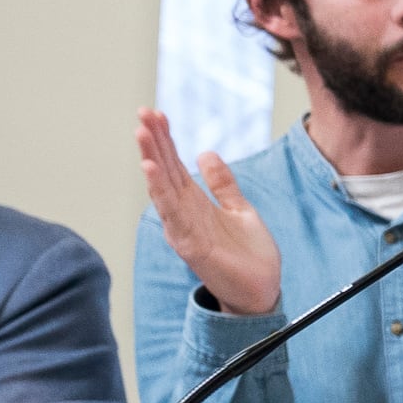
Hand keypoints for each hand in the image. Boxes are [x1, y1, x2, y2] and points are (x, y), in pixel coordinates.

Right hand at [134, 109, 281, 316]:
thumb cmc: (249, 254)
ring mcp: (184, 228)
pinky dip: (160, 190)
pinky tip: (151, 169)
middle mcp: (184, 213)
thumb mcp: (239, 209)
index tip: (157, 113)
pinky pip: (172, 213)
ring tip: (141, 133)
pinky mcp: (190, 245)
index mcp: (195, 202)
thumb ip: (222, 184)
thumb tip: (205, 153)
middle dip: (154, 141)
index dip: (166, 139)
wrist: (261, 291)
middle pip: (165, 170)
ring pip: (162, 188)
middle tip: (142, 111)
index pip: (176, 164)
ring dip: (151, 159)